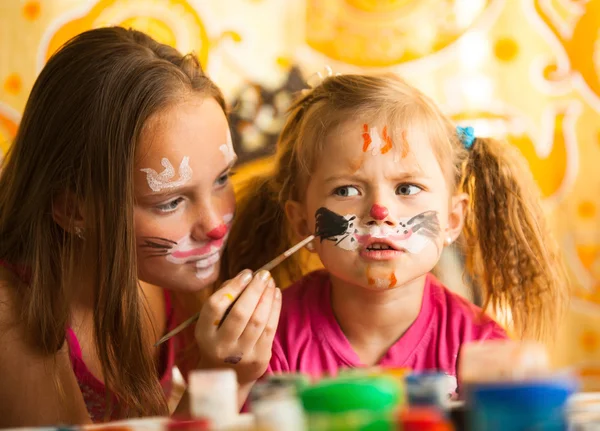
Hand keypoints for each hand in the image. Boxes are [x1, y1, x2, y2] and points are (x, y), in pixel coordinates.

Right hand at [194, 269, 281, 384]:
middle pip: (240, 312)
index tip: (246, 273)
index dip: (232, 287)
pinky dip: (275, 308)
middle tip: (264, 274)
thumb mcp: (211, 325)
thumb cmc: (219, 341)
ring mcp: (242, 355)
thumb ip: (223, 300)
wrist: (228, 378)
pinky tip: (276, 295)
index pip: (215, 306)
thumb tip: (243, 278)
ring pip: (258, 320)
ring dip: (267, 296)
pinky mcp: (260, 358)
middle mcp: (221, 346)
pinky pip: (271, 328)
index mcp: (204, 334)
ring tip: (271, 282)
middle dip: (254, 289)